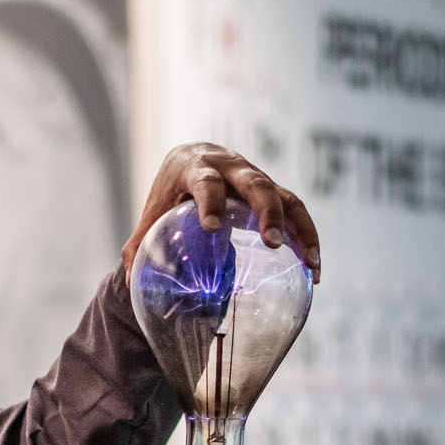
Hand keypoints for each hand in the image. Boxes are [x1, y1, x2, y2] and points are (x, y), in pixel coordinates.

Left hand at [121, 142, 322, 278]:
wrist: (193, 160)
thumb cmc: (170, 191)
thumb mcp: (154, 211)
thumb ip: (140, 244)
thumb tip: (130, 284)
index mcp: (196, 168)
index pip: (206, 182)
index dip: (209, 201)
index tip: (210, 226)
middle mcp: (232, 167)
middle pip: (256, 184)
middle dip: (267, 212)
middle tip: (272, 243)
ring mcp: (257, 178)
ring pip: (285, 197)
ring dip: (300, 229)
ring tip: (310, 263)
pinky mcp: (274, 191)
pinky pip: (297, 212)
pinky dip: (309, 238)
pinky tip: (314, 270)